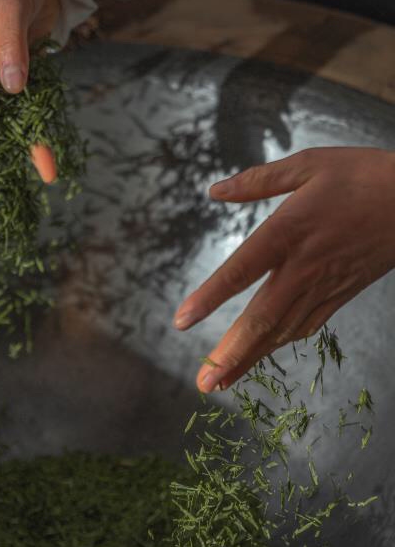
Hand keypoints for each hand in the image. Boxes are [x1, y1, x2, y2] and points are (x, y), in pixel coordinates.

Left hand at [173, 147, 394, 391]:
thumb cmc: (364, 177)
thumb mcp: (309, 164)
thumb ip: (258, 181)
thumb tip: (215, 190)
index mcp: (288, 231)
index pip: (240, 270)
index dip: (210, 297)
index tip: (182, 321)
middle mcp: (303, 267)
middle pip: (261, 318)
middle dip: (230, 354)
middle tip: (203, 382)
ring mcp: (324, 287)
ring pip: (282, 331)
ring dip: (250, 358)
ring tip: (222, 381)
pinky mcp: (341, 296)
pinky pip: (306, 326)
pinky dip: (280, 344)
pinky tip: (263, 353)